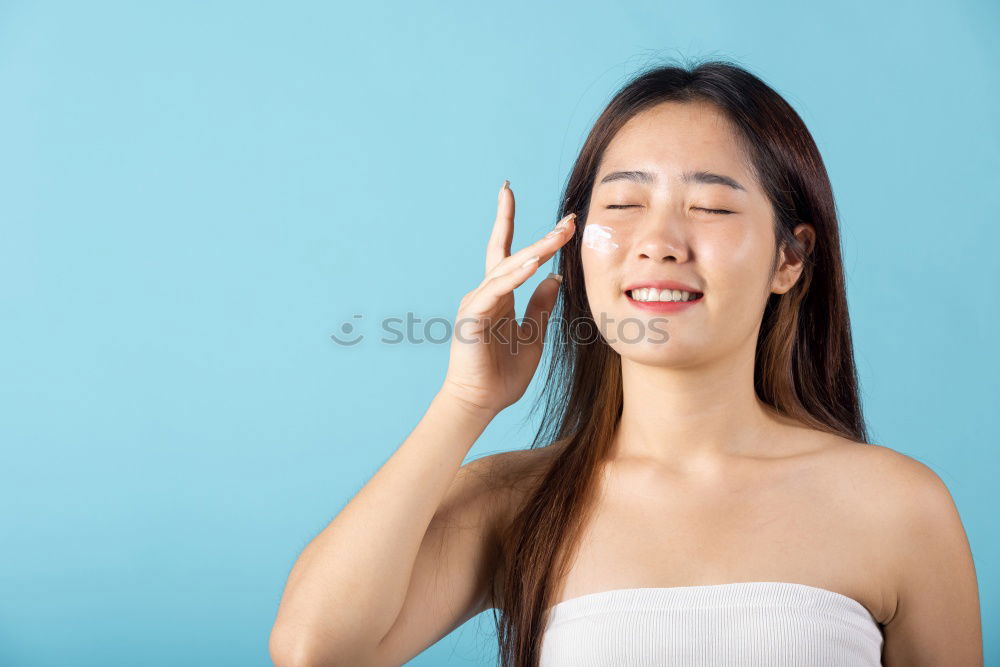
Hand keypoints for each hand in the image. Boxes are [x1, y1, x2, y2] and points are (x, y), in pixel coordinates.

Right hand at [439, 180, 575, 415]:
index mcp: (500, 296)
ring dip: (536, 250)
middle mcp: (486, 293)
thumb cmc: (503, 375)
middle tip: (568, 219)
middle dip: (542, 236)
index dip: (522, 229)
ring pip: (508, 268)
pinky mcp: (472, 316)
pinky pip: (497, 291)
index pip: (509, 254)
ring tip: (561, 235)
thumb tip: (554, 277)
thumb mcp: (533, 335)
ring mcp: (477, 302)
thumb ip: (540, 307)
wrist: (480, 403)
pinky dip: (515, 276)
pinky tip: (534, 263)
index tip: (544, 211)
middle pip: (512, 254)